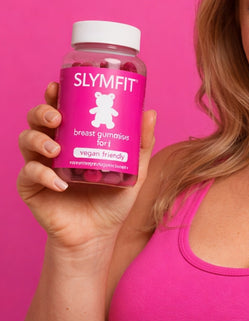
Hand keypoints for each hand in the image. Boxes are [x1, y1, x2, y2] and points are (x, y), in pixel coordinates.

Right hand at [17, 82, 155, 250]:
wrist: (99, 234)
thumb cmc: (113, 200)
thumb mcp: (133, 170)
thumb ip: (141, 144)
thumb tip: (150, 112)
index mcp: (74, 138)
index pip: (60, 109)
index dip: (55, 95)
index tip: (58, 86)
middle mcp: (54, 147)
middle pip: (38, 119)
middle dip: (43, 112)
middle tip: (58, 118)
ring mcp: (40, 166)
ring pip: (26, 141)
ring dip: (38, 141)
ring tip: (56, 151)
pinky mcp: (32, 188)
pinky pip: (29, 175)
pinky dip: (41, 175)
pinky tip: (60, 183)